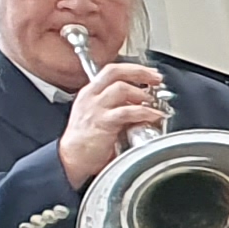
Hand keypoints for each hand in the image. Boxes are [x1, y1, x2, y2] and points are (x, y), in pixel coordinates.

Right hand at [55, 61, 165, 191]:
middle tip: (157, 79)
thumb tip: (144, 102)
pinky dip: (145, 112)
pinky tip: (154, 116)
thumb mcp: (101, 115)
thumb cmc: (87, 140)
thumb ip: (119, 106)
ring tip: (152, 102)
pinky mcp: (103, 122)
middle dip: (139, 72)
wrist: (72, 158)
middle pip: (115, 72)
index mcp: (90, 92)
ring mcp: (96, 108)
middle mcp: (91, 96)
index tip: (151, 73)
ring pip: (121, 88)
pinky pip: (127, 112)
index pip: (112, 70)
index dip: (133, 68)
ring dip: (142, 94)